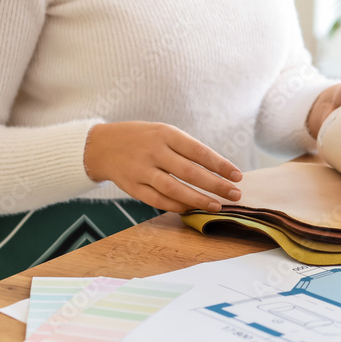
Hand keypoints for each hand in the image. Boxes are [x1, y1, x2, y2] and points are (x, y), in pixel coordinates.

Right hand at [83, 121, 242, 213]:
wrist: (102, 145)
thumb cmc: (144, 139)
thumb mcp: (164, 133)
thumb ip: (187, 150)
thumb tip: (219, 171)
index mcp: (166, 134)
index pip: (199, 151)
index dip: (220, 165)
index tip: (238, 176)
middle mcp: (154, 151)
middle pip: (190, 172)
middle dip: (215, 185)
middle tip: (235, 194)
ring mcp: (141, 170)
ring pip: (174, 188)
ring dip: (198, 199)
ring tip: (217, 206)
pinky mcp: (132, 186)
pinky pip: (157, 200)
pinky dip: (176, 205)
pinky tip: (191, 208)